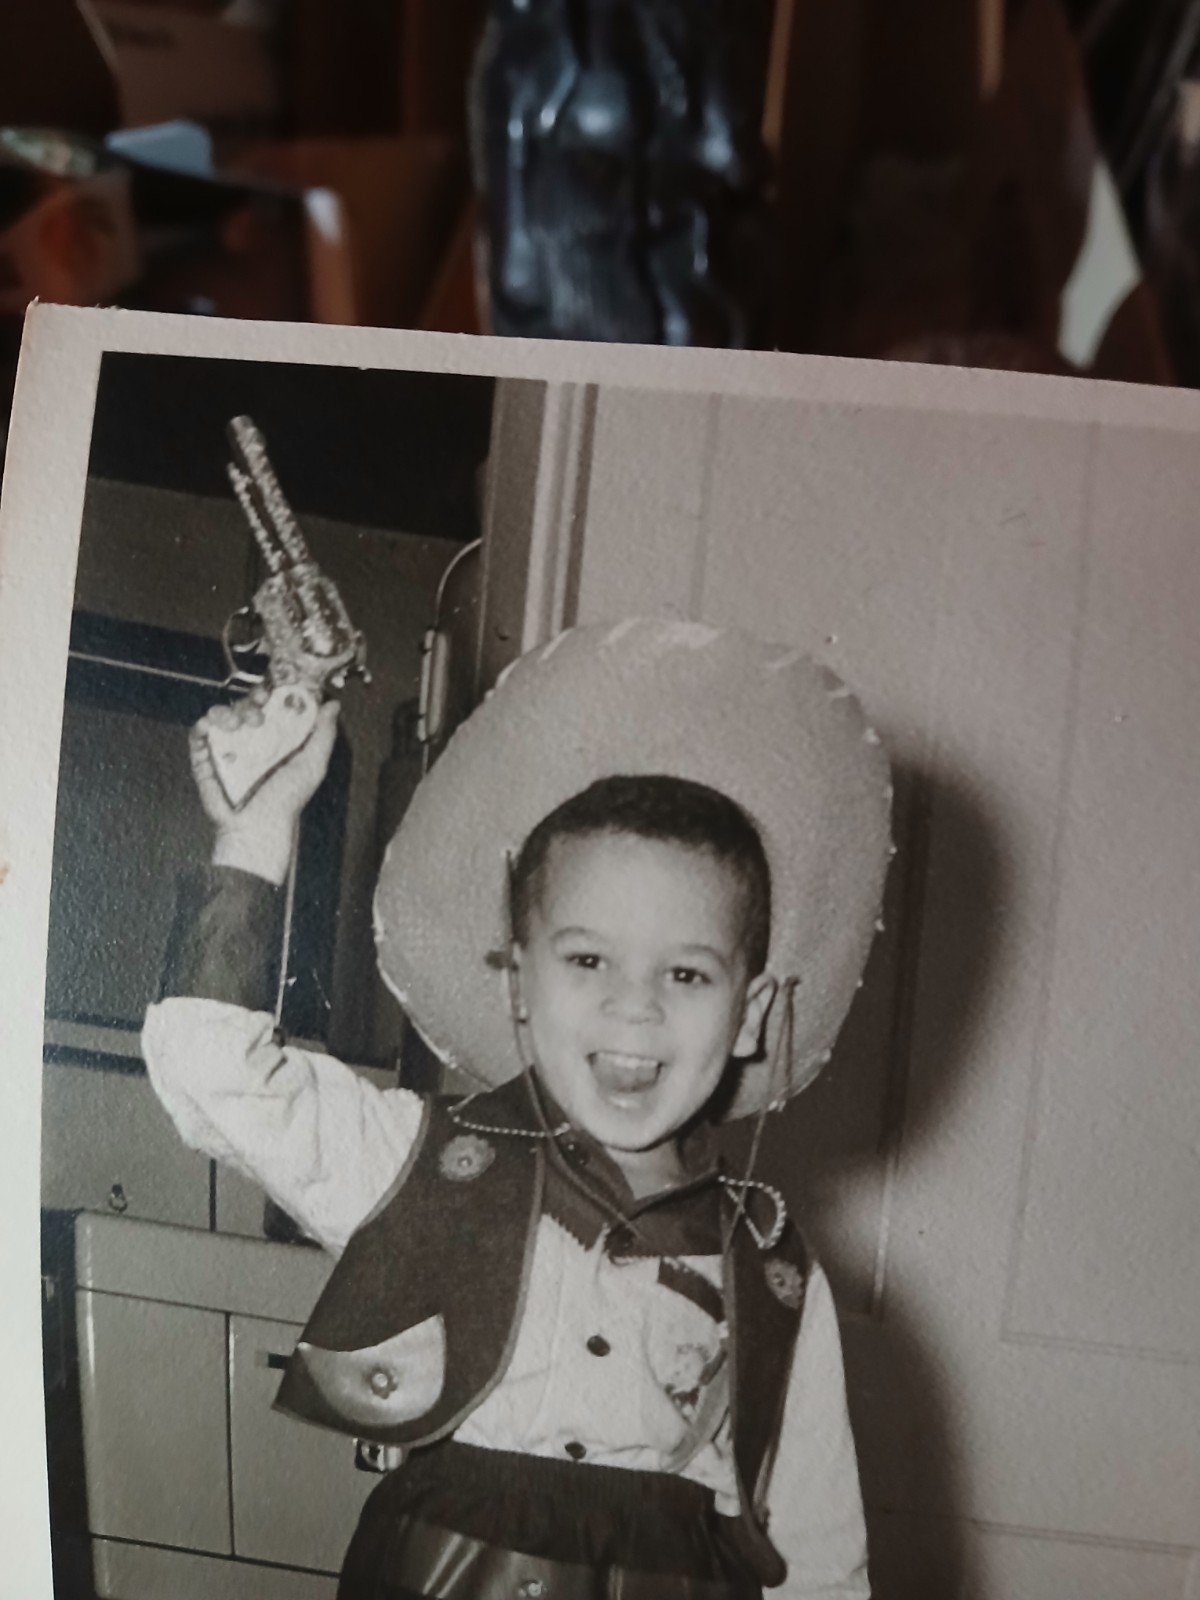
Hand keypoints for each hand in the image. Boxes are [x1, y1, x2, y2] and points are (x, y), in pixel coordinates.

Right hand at [190, 691, 339, 884]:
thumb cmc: (287, 801)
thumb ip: (323, 734)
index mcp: (278, 738)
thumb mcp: (313, 765)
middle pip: (247, 704)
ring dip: (229, 712)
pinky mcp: (207, 758)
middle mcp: (253, 739)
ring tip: (238, 725)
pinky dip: (204, 725)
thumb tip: (332, 705)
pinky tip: (214, 728)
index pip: (274, 705)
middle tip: (259, 709)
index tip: (277, 692)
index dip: (275, 693)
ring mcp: (229, 747)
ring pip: (223, 714)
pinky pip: (199, 733)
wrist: (258, 828)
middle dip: (252, 700)